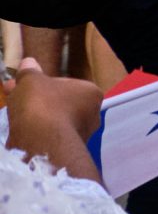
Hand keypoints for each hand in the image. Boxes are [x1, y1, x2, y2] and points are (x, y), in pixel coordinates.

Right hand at [2, 57, 103, 181]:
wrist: (42, 142)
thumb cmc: (41, 104)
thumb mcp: (31, 81)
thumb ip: (29, 72)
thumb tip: (29, 62)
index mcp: (90, 94)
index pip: (65, 84)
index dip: (41, 83)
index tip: (23, 84)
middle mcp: (91, 115)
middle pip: (56, 103)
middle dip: (33, 99)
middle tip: (11, 94)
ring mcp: (80, 135)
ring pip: (50, 121)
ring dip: (31, 117)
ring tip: (11, 114)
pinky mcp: (65, 151)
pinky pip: (46, 137)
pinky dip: (33, 133)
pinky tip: (18, 132)